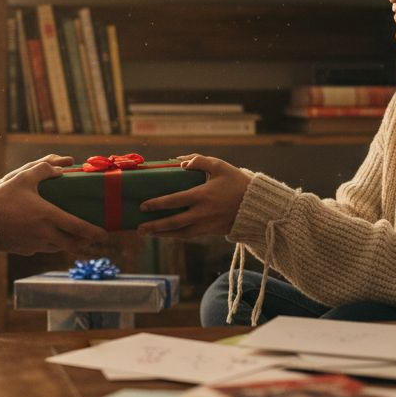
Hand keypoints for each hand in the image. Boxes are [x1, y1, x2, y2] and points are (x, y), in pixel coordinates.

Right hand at [0, 158, 107, 254]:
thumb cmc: (2, 198)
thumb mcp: (23, 178)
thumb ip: (44, 169)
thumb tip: (61, 168)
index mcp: (49, 216)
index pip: (79, 228)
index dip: (94, 233)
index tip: (104, 234)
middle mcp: (45, 233)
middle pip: (73, 244)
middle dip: (85, 243)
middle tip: (92, 240)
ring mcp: (34, 244)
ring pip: (58, 247)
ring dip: (67, 244)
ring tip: (72, 237)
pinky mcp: (25, 250)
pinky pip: (41, 248)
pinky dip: (48, 244)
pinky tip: (45, 236)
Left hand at [135, 154, 250, 237]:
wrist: (256, 206)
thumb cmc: (236, 182)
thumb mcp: (219, 166)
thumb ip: (199, 160)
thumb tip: (179, 161)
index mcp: (202, 195)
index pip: (174, 201)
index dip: (157, 204)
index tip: (143, 206)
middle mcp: (202, 213)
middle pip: (173, 222)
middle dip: (155, 226)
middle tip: (139, 228)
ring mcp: (206, 224)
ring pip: (180, 233)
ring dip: (162, 235)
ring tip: (148, 233)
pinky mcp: (210, 231)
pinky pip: (189, 235)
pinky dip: (175, 235)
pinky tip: (165, 233)